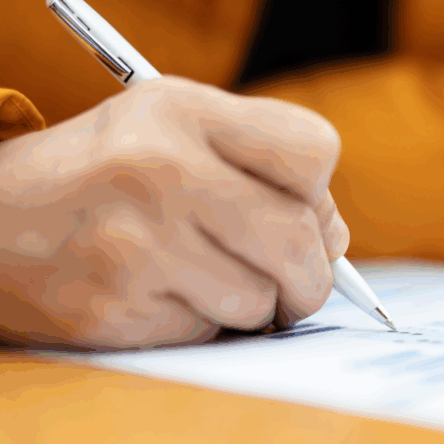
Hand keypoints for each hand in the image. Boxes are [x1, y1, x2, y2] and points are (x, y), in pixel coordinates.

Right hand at [0, 77, 347, 348]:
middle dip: (311, 272)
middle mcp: (160, 170)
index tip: (299, 207)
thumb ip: (263, 166)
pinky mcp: (116, 310)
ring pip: (262, 300)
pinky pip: (210, 332)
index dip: (318, 190)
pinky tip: (161, 295)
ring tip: (205, 275)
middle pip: (300, 239)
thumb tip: (336, 241)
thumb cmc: (107, 174)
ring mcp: (136, 244)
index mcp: (180, 110)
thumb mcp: (174, 128)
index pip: (314, 151)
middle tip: (292, 277)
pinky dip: (203, 324)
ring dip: (253, 302)